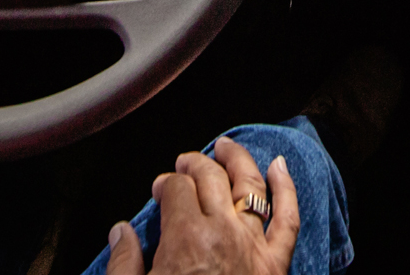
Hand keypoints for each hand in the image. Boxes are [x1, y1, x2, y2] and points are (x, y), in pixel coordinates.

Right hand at [107, 137, 299, 274]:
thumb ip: (124, 264)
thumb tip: (122, 231)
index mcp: (184, 239)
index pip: (175, 188)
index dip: (164, 183)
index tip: (158, 189)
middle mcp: (222, 233)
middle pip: (210, 178)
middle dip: (194, 164)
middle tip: (184, 163)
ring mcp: (254, 247)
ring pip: (249, 186)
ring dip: (236, 160)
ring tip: (226, 146)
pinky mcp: (276, 266)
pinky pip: (288, 219)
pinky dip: (287, 188)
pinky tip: (279, 167)